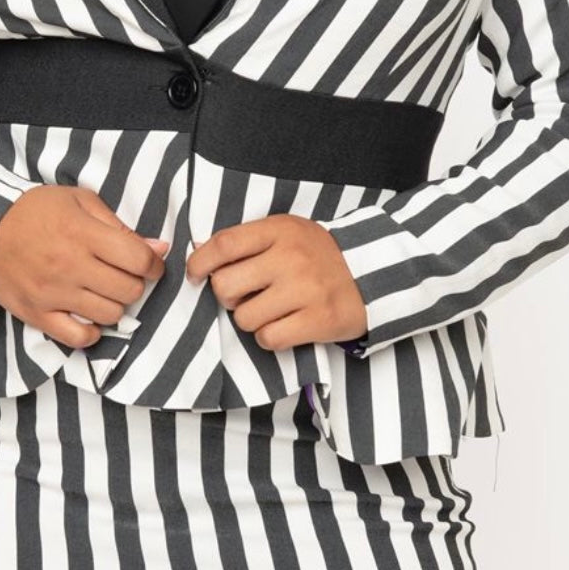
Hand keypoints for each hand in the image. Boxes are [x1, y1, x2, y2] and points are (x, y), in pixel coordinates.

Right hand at [0, 185, 167, 347]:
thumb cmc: (34, 211)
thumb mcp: (79, 201)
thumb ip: (119, 225)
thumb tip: (159, 248)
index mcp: (83, 234)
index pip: (139, 259)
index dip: (153, 263)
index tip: (148, 263)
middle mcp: (70, 266)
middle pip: (129, 290)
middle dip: (134, 282)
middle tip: (121, 274)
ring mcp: (53, 294)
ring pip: (110, 315)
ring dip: (114, 304)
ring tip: (102, 291)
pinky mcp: (37, 314)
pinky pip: (78, 337)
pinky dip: (91, 331)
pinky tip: (88, 315)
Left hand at [185, 214, 367, 350]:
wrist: (373, 274)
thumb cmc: (318, 255)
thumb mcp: (286, 232)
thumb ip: (248, 241)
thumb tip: (200, 256)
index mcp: (279, 231)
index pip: (224, 244)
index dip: (200, 262)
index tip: (195, 274)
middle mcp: (291, 258)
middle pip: (226, 286)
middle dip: (227, 296)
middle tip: (244, 295)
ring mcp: (306, 290)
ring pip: (244, 318)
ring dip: (251, 319)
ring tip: (271, 309)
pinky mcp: (319, 320)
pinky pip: (268, 339)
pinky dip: (270, 337)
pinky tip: (285, 325)